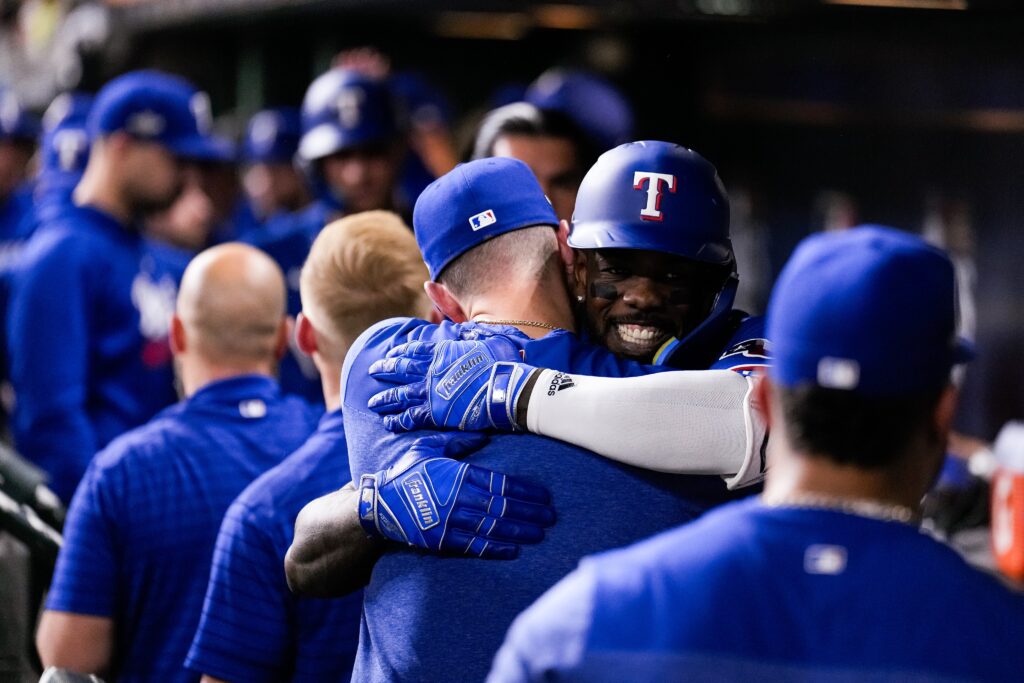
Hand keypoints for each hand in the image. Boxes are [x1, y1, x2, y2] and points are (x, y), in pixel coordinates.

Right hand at [358, 433, 554, 558]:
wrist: (376, 504)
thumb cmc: (404, 471)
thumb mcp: (427, 446)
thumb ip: (457, 440)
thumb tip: (483, 434)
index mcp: (457, 476)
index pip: (500, 484)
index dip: (525, 491)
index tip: (545, 495)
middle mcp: (457, 500)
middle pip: (502, 507)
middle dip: (529, 512)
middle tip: (552, 517)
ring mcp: (450, 523)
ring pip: (492, 528)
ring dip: (519, 531)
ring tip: (540, 534)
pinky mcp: (441, 541)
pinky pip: (474, 546)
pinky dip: (496, 549)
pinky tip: (514, 550)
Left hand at [368, 339, 538, 432]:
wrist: (505, 388)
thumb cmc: (501, 363)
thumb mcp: (487, 339)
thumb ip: (471, 334)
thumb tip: (464, 330)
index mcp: (441, 352)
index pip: (413, 350)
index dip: (400, 352)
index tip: (390, 354)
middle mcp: (430, 371)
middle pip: (400, 369)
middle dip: (384, 370)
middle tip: (372, 371)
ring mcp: (430, 392)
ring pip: (399, 395)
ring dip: (384, 398)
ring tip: (373, 402)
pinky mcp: (434, 413)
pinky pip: (409, 417)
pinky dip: (397, 420)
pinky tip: (388, 423)